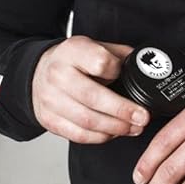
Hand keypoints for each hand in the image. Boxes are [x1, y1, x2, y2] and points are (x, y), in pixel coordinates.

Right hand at [32, 36, 149, 142]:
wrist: (38, 72)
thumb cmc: (72, 60)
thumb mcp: (94, 46)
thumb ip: (118, 54)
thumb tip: (146, 65)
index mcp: (73, 51)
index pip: (100, 62)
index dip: (117, 71)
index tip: (129, 77)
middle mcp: (58, 74)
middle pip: (93, 97)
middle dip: (122, 111)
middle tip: (143, 117)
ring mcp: (51, 99)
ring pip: (87, 120)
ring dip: (115, 128)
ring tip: (133, 128)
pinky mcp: (49, 120)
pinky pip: (78, 135)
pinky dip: (100, 137)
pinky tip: (114, 133)